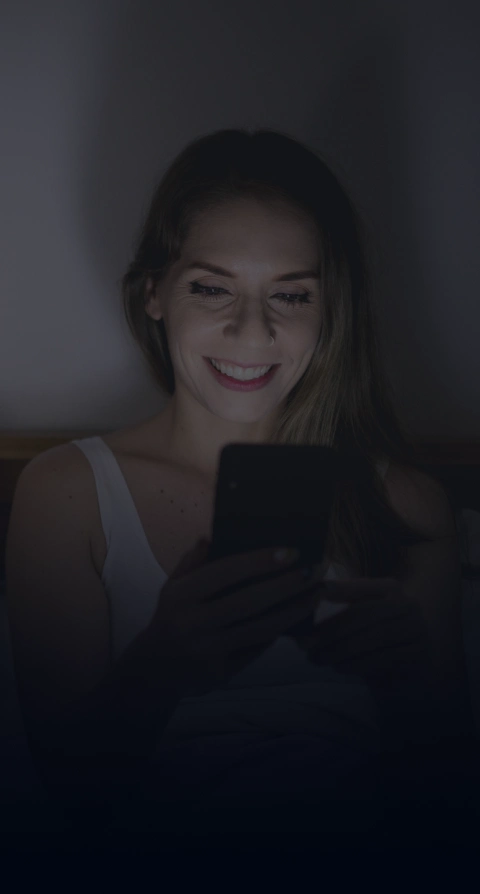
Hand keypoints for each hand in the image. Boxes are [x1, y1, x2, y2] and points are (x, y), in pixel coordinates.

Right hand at [148, 541, 326, 697]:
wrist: (153, 671)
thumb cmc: (171, 617)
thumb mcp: (173, 587)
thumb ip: (194, 561)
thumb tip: (214, 534)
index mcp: (180, 596)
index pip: (224, 572)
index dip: (259, 561)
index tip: (292, 551)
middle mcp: (192, 624)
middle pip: (249, 601)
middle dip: (287, 584)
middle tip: (316, 569)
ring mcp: (207, 652)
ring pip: (260, 628)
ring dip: (294, 610)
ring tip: (318, 592)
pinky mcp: (220, 675)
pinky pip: (257, 649)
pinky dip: (279, 631)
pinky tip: (299, 615)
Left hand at [291, 577, 432, 696]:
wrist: (409, 667)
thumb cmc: (374, 638)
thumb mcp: (359, 618)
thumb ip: (337, 609)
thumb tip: (300, 608)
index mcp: (390, 587)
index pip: (356, 587)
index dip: (331, 593)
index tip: (305, 603)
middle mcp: (407, 605)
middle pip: (362, 615)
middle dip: (330, 631)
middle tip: (304, 644)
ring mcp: (417, 630)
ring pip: (371, 639)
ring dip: (339, 651)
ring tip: (317, 659)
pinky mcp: (418, 655)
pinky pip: (382, 659)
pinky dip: (356, 664)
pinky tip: (339, 667)